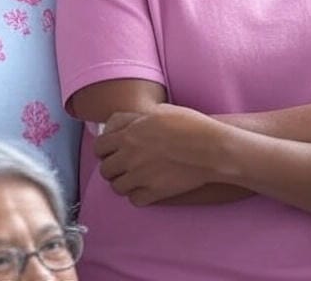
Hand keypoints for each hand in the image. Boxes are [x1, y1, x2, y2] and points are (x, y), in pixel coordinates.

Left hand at [95, 107, 219, 204]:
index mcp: (128, 134)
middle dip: (111, 167)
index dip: (104, 150)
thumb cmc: (189, 124)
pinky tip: (145, 188)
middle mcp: (130, 156)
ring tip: (133, 178)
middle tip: (122, 166)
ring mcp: (141, 175)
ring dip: (123, 183)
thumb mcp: (157, 111)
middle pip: (105, 170)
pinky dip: (137, 196)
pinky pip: (134, 200)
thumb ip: (134, 119)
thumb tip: (121, 125)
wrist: (211, 148)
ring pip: (117, 187)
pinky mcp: (155, 192)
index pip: (99, 147)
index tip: (111, 151)